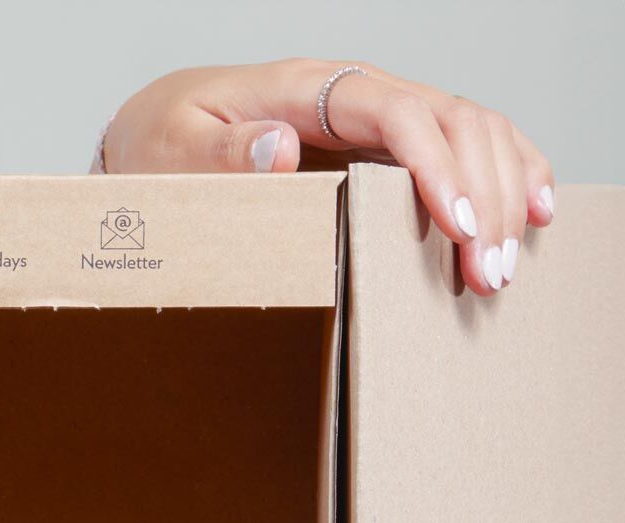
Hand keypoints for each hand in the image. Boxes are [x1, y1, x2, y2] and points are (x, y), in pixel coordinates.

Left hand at [103, 59, 553, 297]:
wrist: (151, 130)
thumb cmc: (158, 145)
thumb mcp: (172, 151)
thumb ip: (223, 152)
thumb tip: (283, 146)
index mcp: (305, 88)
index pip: (396, 111)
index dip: (436, 168)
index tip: (458, 227)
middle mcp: (351, 91)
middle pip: (451, 118)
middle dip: (482, 193)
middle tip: (486, 273)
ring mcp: (373, 111)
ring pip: (470, 127)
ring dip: (502, 191)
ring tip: (504, 264)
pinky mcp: (382, 139)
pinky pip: (461, 142)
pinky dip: (507, 171)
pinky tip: (533, 210)